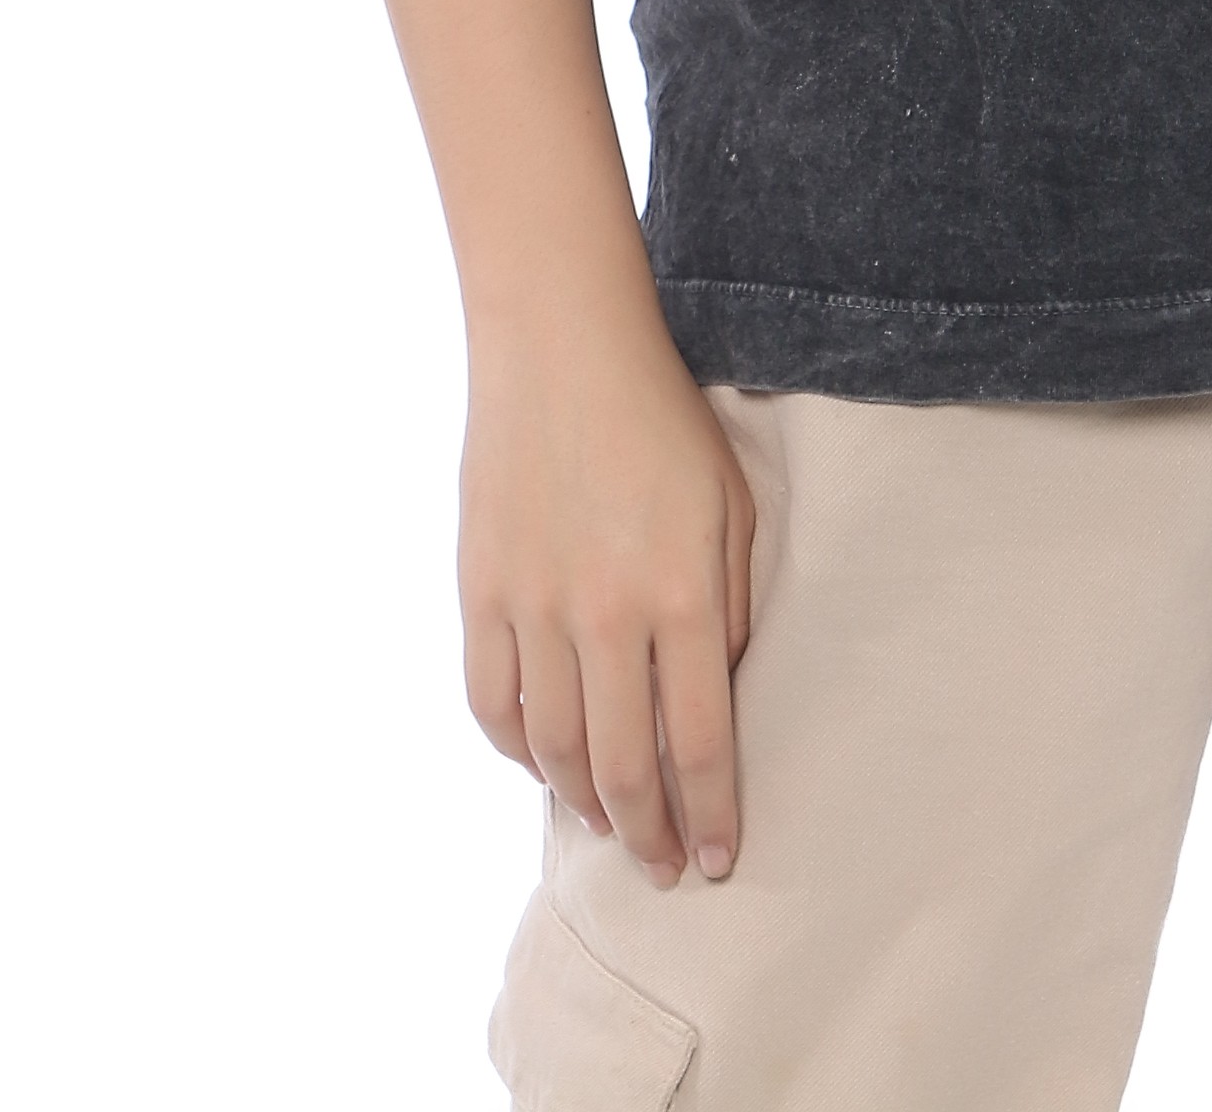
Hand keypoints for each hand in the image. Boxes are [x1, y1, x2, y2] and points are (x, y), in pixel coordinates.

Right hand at [459, 297, 754, 888]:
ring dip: (586, 805)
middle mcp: (606, 614)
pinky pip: (492, 702)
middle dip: (652, 835)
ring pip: (555, 750)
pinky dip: (518, 752)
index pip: (699, 744)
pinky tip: (545, 767)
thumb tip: (716, 694)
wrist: (562, 344)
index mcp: (682, 592)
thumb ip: (729, 605)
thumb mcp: (731, 504)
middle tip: (668, 869)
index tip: (721, 859)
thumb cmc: (663, 417)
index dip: (712, 815)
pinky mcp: (480, 591)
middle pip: (625, 768)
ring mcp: (534, 606)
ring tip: (613, 830)